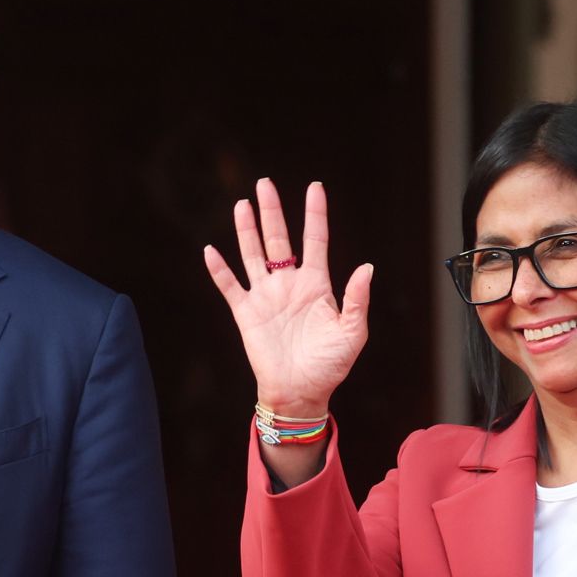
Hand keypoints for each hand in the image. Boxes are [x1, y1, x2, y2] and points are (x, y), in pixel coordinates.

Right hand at [201, 178, 372, 415]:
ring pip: (253, 254)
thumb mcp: (352, 332)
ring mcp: (266, 297)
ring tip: (242, 204)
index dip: (315, 214)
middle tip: (265, 183)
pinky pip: (230, 286)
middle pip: (279, 239)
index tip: (315, 187)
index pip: (316, 240)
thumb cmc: (330, 364)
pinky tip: (210, 250)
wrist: (301, 393)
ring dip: (247, 230)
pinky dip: (219, 270)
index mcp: (317, 284)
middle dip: (273, 211)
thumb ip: (357, 299)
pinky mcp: (246, 314)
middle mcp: (289, 284)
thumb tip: (366, 266)